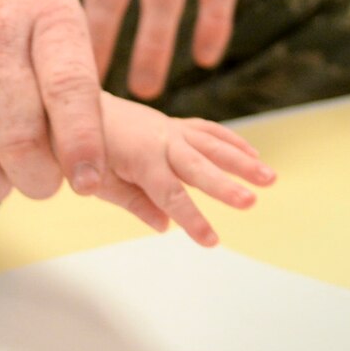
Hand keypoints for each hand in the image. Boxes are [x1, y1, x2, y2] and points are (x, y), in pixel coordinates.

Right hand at [0, 0, 107, 204]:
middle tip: (39, 185)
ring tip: (0, 183)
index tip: (87, 183)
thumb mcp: (52, 8)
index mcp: (45, 11)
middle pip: (18, 135)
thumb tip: (85, 162)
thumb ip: (71, 75)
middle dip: (35, 179)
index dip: (82, 145)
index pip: (69, 88)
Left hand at [87, 94, 273, 246]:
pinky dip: (231, 141)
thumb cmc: (86, 152)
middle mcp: (160, 141)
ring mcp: (171, 130)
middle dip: (225, 185)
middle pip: (198, 168)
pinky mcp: (176, 125)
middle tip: (251, 201)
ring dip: (242, 161)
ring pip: (212, 145)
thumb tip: (164, 226)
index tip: (212, 241)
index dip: (192, 219)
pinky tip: (253, 156)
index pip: (171, 196)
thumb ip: (133, 202)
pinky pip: (208, 131)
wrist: (79, 109)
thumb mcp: (100, 183)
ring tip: (269, 177)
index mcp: (140, 159)